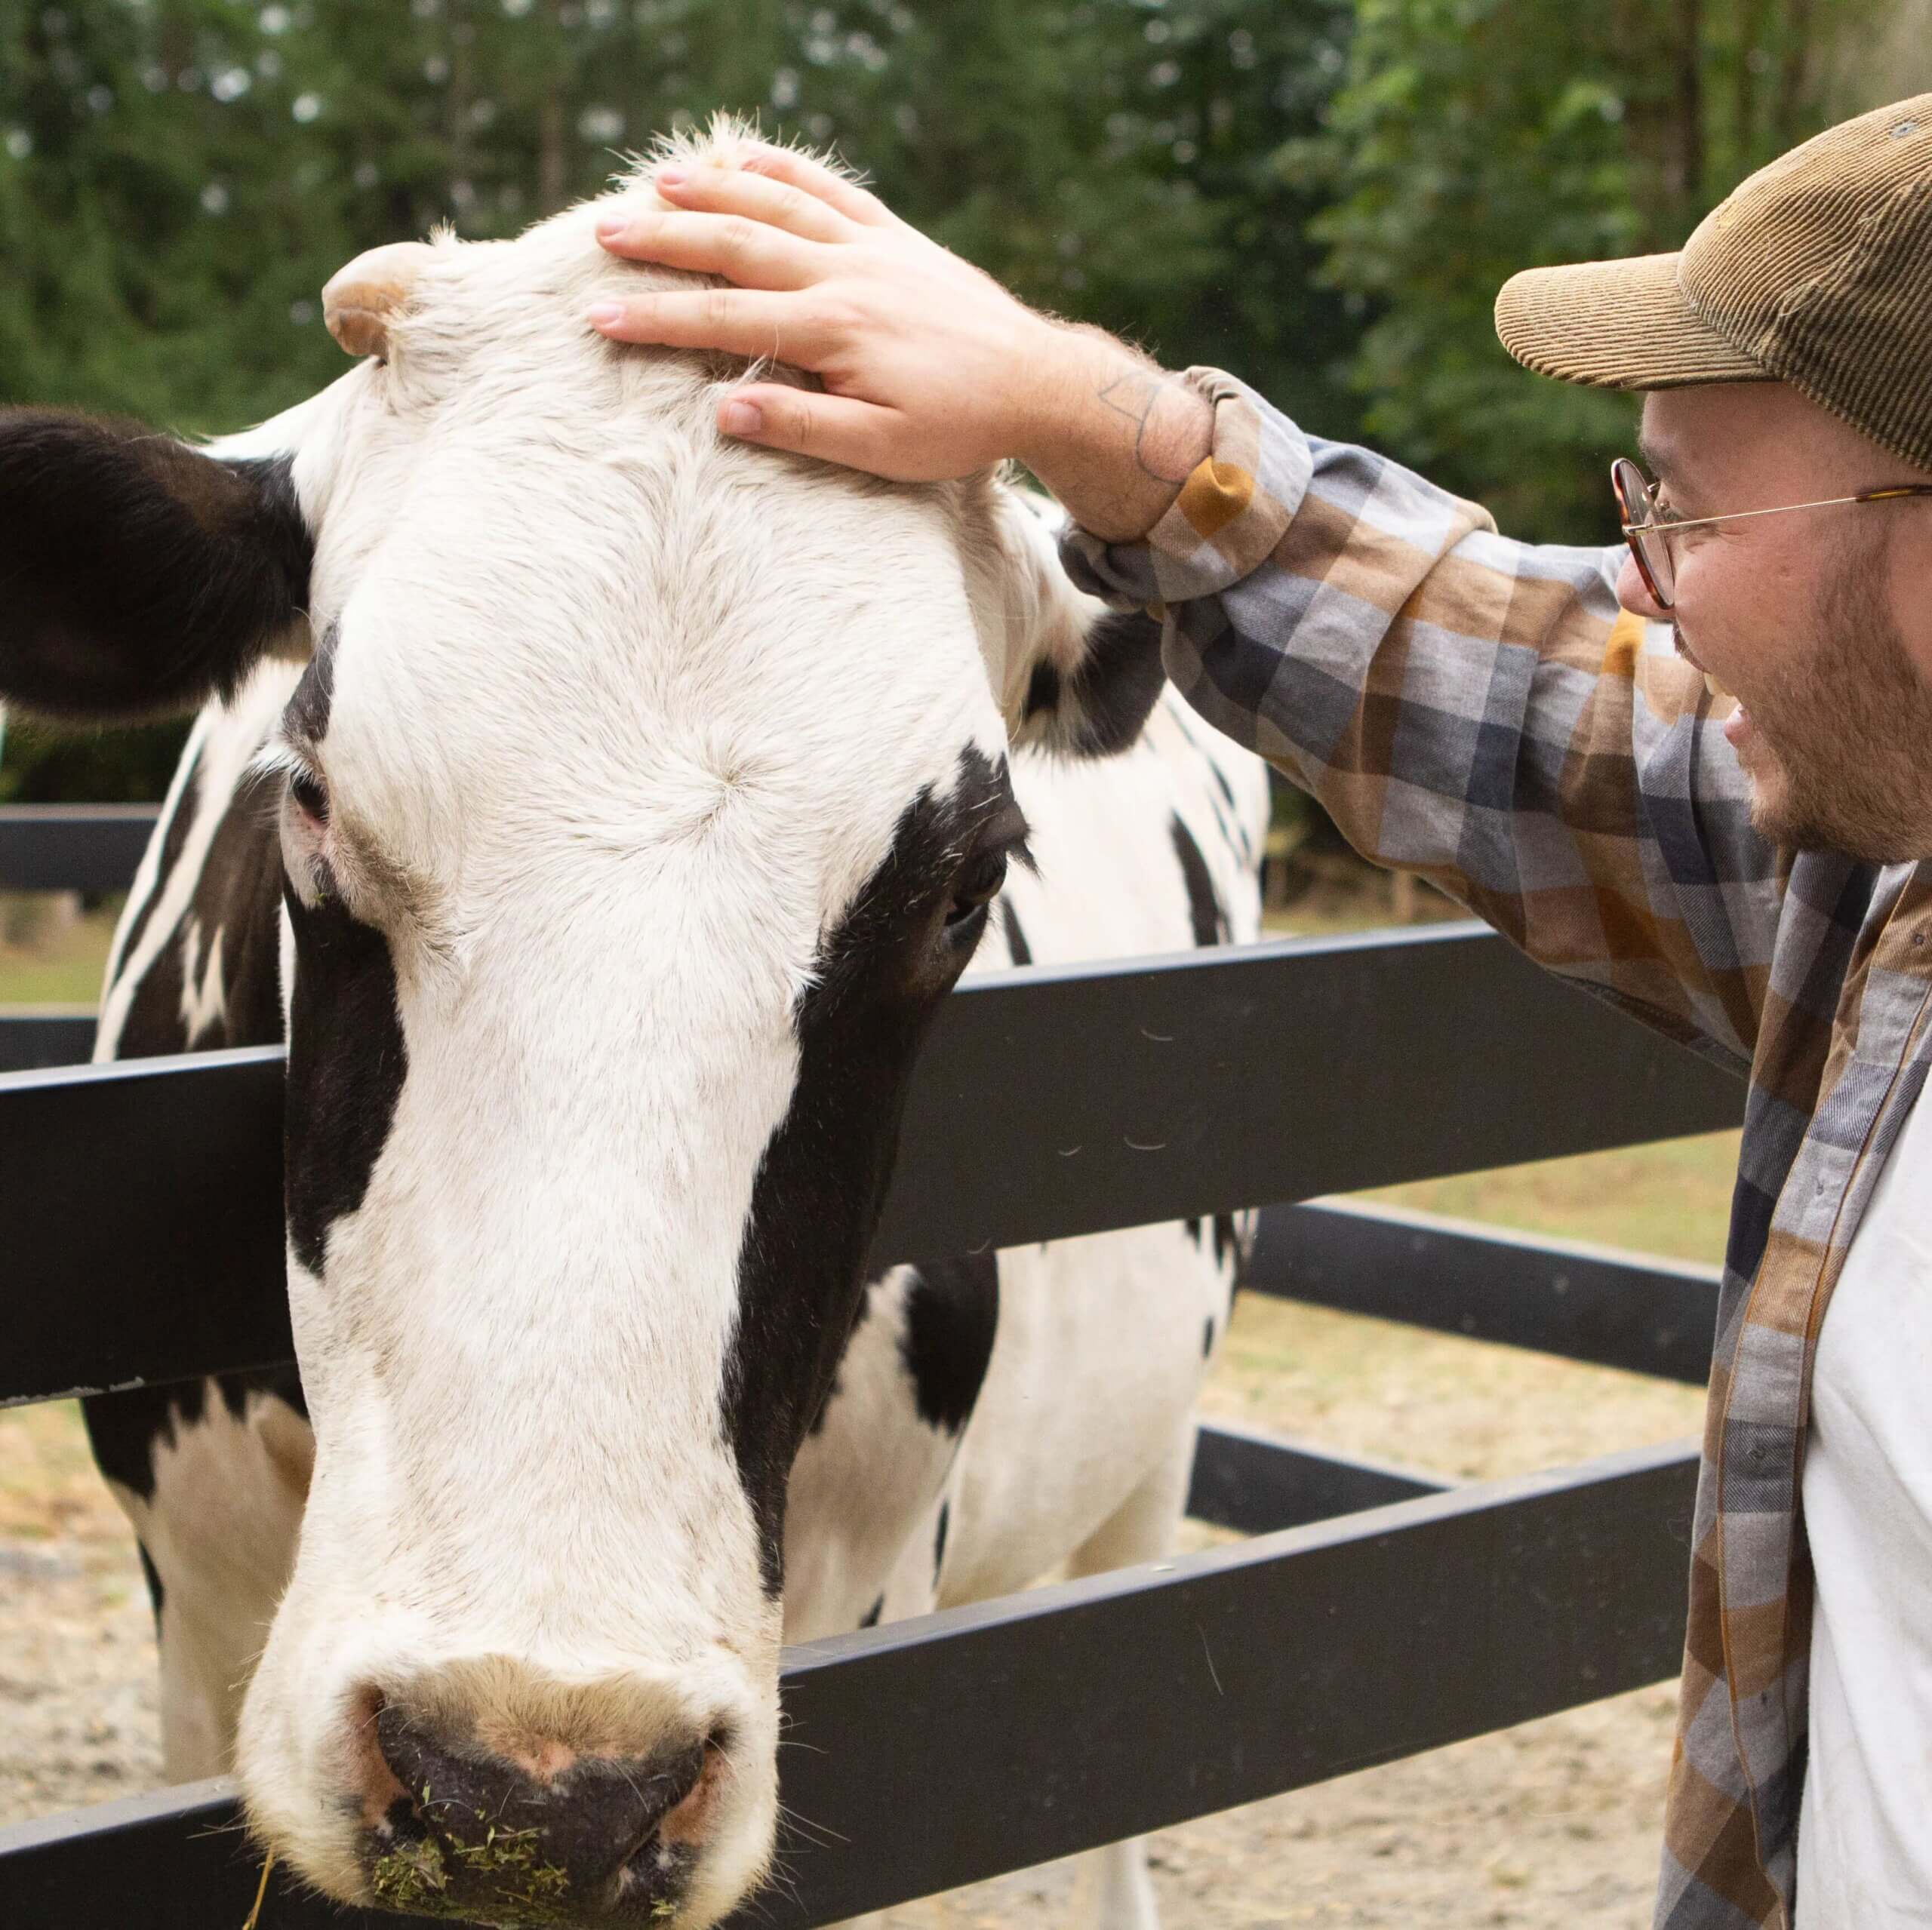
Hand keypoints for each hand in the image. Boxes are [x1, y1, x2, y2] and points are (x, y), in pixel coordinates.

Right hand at [591, 146, 1211, 539]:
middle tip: (604, 234)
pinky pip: (830, 190)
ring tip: (656, 183)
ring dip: (713, 189)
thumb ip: (803, 428)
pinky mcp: (895, 238)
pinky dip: (784, 168)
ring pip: (777, 203)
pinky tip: (744, 155)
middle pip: (736, 245)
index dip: (657, 319)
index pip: (724, 322)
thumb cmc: (959, 427)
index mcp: (832, 331)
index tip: (599, 316)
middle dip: (665, 240)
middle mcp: (844, 275)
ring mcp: (871, 248)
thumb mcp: (882, 450)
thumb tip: (724, 413)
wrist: (1038, 383)